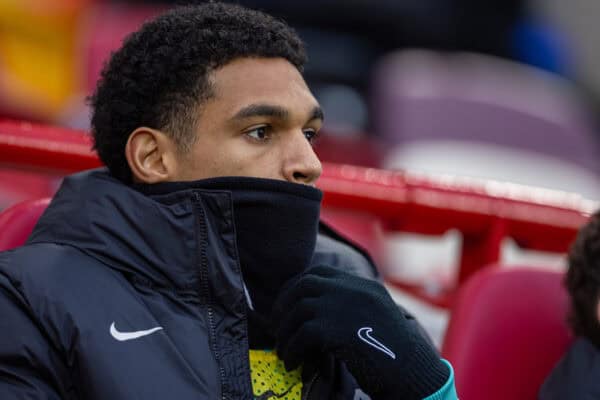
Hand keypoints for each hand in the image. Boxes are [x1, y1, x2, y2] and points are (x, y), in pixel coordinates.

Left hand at [272, 266, 448, 398]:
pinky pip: (302, 334)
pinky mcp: (338, 329)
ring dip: (286, 332)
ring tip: (284, 351)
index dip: (297, 287)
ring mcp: (346, 307)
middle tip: (278, 326)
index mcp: (364, 286)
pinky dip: (292, 349)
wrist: (415, 373)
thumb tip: (315, 313)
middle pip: (305, 285)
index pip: (320, 273)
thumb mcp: (377, 319)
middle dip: (284, 304)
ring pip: (299, 310)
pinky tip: (292, 362)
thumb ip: (352, 307)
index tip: (287, 305)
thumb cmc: (396, 355)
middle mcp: (354, 290)